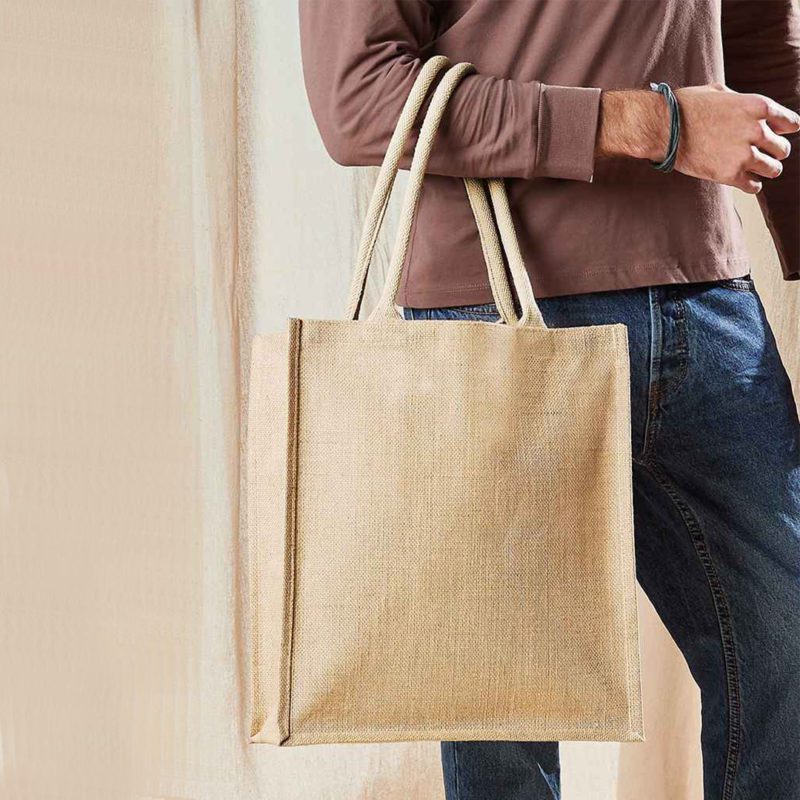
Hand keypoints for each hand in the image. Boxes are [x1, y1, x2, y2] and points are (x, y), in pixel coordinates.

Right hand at [596, 85, 799, 193]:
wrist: (662, 128)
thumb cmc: (685, 107)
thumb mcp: (719, 92)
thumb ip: (741, 102)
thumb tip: (749, 112)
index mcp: (757, 106)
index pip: (790, 123)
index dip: (785, 129)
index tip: (777, 135)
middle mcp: (756, 131)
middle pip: (782, 149)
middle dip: (773, 152)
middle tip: (762, 155)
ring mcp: (743, 155)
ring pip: (773, 169)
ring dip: (765, 170)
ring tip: (755, 170)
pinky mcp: (729, 175)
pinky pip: (754, 186)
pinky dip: (751, 185)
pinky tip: (743, 181)